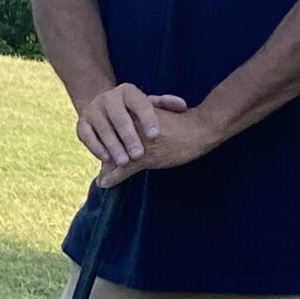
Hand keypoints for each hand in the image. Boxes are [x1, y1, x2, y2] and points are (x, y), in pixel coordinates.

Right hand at [74, 83, 187, 167]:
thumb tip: (182, 106)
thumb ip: (166, 104)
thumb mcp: (148, 104)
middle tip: (139, 154)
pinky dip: (96, 147)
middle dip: (129, 137)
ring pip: (103, 128)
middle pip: (119, 117)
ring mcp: (93, 110)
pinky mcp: (82, 123)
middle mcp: (108, 98)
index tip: (155, 136)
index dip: (148, 119)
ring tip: (124, 161)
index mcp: (128, 91)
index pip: (140, 103)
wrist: (103, 106)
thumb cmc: (133, 110)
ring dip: (113, 145)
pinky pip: (87, 135)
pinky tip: (106, 159)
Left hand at [94, 100, 217, 187]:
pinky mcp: (144, 157)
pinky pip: (123, 169)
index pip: (113, 130)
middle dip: (106, 156)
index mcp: (134, 115)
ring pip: (114, 158)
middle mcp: (131, 127)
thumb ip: (144, 120)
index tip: (102, 150)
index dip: (106, 142)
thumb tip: (134, 129)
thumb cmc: (182, 122)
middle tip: (101, 167)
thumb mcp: (159, 116)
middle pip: (110, 144)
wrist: (199, 129)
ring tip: (100, 177)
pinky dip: (112, 178)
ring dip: (107, 169)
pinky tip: (104, 183)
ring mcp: (136, 142)